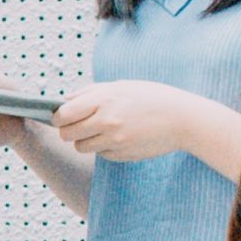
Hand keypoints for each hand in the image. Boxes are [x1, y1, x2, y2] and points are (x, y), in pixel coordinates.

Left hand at [47, 80, 220, 161]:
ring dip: (85, 140)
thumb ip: (91, 92)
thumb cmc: (151, 97)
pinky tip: (120, 137)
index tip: (62, 117)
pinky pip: (100, 153)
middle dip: (68, 131)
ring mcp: (114, 140)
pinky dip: (104, 147)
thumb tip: (65, 101)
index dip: (59, 118)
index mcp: (104, 99)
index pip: (64, 114)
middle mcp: (106, 120)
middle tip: (78, 126)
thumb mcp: (121, 86)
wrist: (182, 119)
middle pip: (67, 134)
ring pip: (81, 147)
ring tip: (101, 130)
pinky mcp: (121, 154)